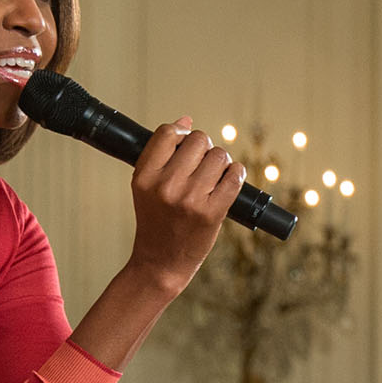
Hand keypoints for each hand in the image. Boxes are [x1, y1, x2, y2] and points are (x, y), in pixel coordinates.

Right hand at [122, 119, 246, 294]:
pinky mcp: (212, 212)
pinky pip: (235, 176)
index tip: (186, 143)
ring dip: (222, 162)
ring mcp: (190, 199)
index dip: (182, 133)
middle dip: (204, 148)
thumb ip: (161, 153)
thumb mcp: (146, 187)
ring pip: (220, 156)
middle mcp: (166, 185)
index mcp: (144, 176)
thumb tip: (186, 120)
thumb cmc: (155, 221)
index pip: (168, 133)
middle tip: (202, 164)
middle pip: (199, 140)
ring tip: (214, 176)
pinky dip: (237, 174)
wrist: (161, 262)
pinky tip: (230, 179)